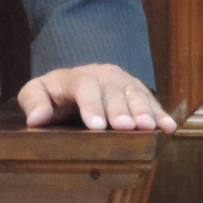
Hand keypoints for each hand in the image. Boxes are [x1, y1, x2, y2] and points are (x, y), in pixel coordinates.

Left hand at [18, 63, 177, 131]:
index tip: (95, 126)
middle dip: (119, 109)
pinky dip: (160, 114)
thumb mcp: (36, 93)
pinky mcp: (137, 92)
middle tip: (126, 127)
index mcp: (76, 76)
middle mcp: (103, 75)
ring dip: (142, 111)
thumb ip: (33, 102)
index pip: (84, 86)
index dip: (91, 105)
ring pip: (134, 95)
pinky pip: (150, 102)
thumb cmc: (54, 94)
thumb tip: (35, 119)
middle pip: (113, 91)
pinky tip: (168, 127)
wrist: (73, 83)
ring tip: (148, 127)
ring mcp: (123, 82)